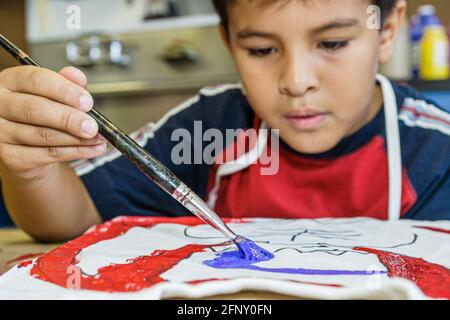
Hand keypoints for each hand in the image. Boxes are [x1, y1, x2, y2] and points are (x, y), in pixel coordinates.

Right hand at [0, 66, 106, 180]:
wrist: (26, 147)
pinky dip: (76, 152)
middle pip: (35, 109)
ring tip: (98, 138)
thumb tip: (77, 76)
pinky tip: (93, 149)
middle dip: (69, 118)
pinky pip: (48, 154)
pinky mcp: (11, 156)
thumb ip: (66, 83)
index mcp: (10, 81)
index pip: (35, 80)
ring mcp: (1, 132)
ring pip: (43, 135)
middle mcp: (0, 104)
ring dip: (77, 138)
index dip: (65, 91)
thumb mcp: (54, 94)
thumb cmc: (41, 114)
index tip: (87, 102)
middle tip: (93, 126)